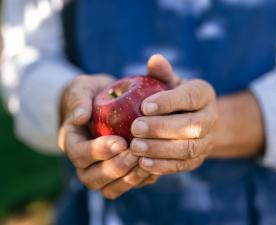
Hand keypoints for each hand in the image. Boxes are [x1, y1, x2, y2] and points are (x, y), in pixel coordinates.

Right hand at [58, 74, 157, 198]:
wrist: (103, 102)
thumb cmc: (92, 94)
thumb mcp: (83, 89)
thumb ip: (79, 100)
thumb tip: (79, 117)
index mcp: (72, 141)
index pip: (79, 154)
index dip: (98, 151)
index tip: (120, 141)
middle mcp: (82, 162)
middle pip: (92, 177)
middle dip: (116, 167)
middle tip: (136, 152)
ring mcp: (98, 171)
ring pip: (108, 188)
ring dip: (128, 178)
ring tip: (146, 162)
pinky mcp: (116, 176)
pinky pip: (124, 186)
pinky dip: (139, 181)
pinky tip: (154, 167)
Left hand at [130, 58, 217, 174]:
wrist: (192, 119)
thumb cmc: (174, 97)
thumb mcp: (170, 82)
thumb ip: (162, 73)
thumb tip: (154, 59)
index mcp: (204, 94)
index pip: (190, 97)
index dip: (168, 102)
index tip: (144, 106)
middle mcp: (211, 118)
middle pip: (191, 126)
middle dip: (162, 128)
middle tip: (135, 128)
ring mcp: (207, 141)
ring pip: (188, 148)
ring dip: (161, 149)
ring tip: (136, 148)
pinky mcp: (198, 159)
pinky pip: (183, 165)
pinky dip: (163, 166)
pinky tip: (143, 164)